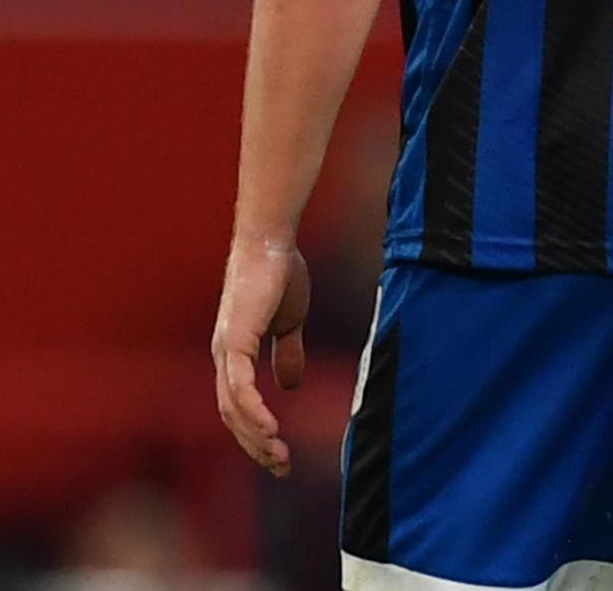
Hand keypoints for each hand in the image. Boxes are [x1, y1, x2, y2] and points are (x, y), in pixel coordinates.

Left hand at [212, 237, 311, 476]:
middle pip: (232, 417)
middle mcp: (224, 359)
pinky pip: (239, 386)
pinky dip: (253, 410)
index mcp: (235, 356)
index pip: (239, 407)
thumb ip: (287, 354)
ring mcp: (226, 351)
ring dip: (254, 436)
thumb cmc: (281, 275)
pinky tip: (271, 428)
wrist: (273, 244)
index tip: (280, 457)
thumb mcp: (289, 323)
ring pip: (233, 408)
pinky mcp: (235, 341)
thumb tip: (290, 386)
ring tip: (278, 455)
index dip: (257, 434)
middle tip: (282, 467)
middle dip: (255, 445)